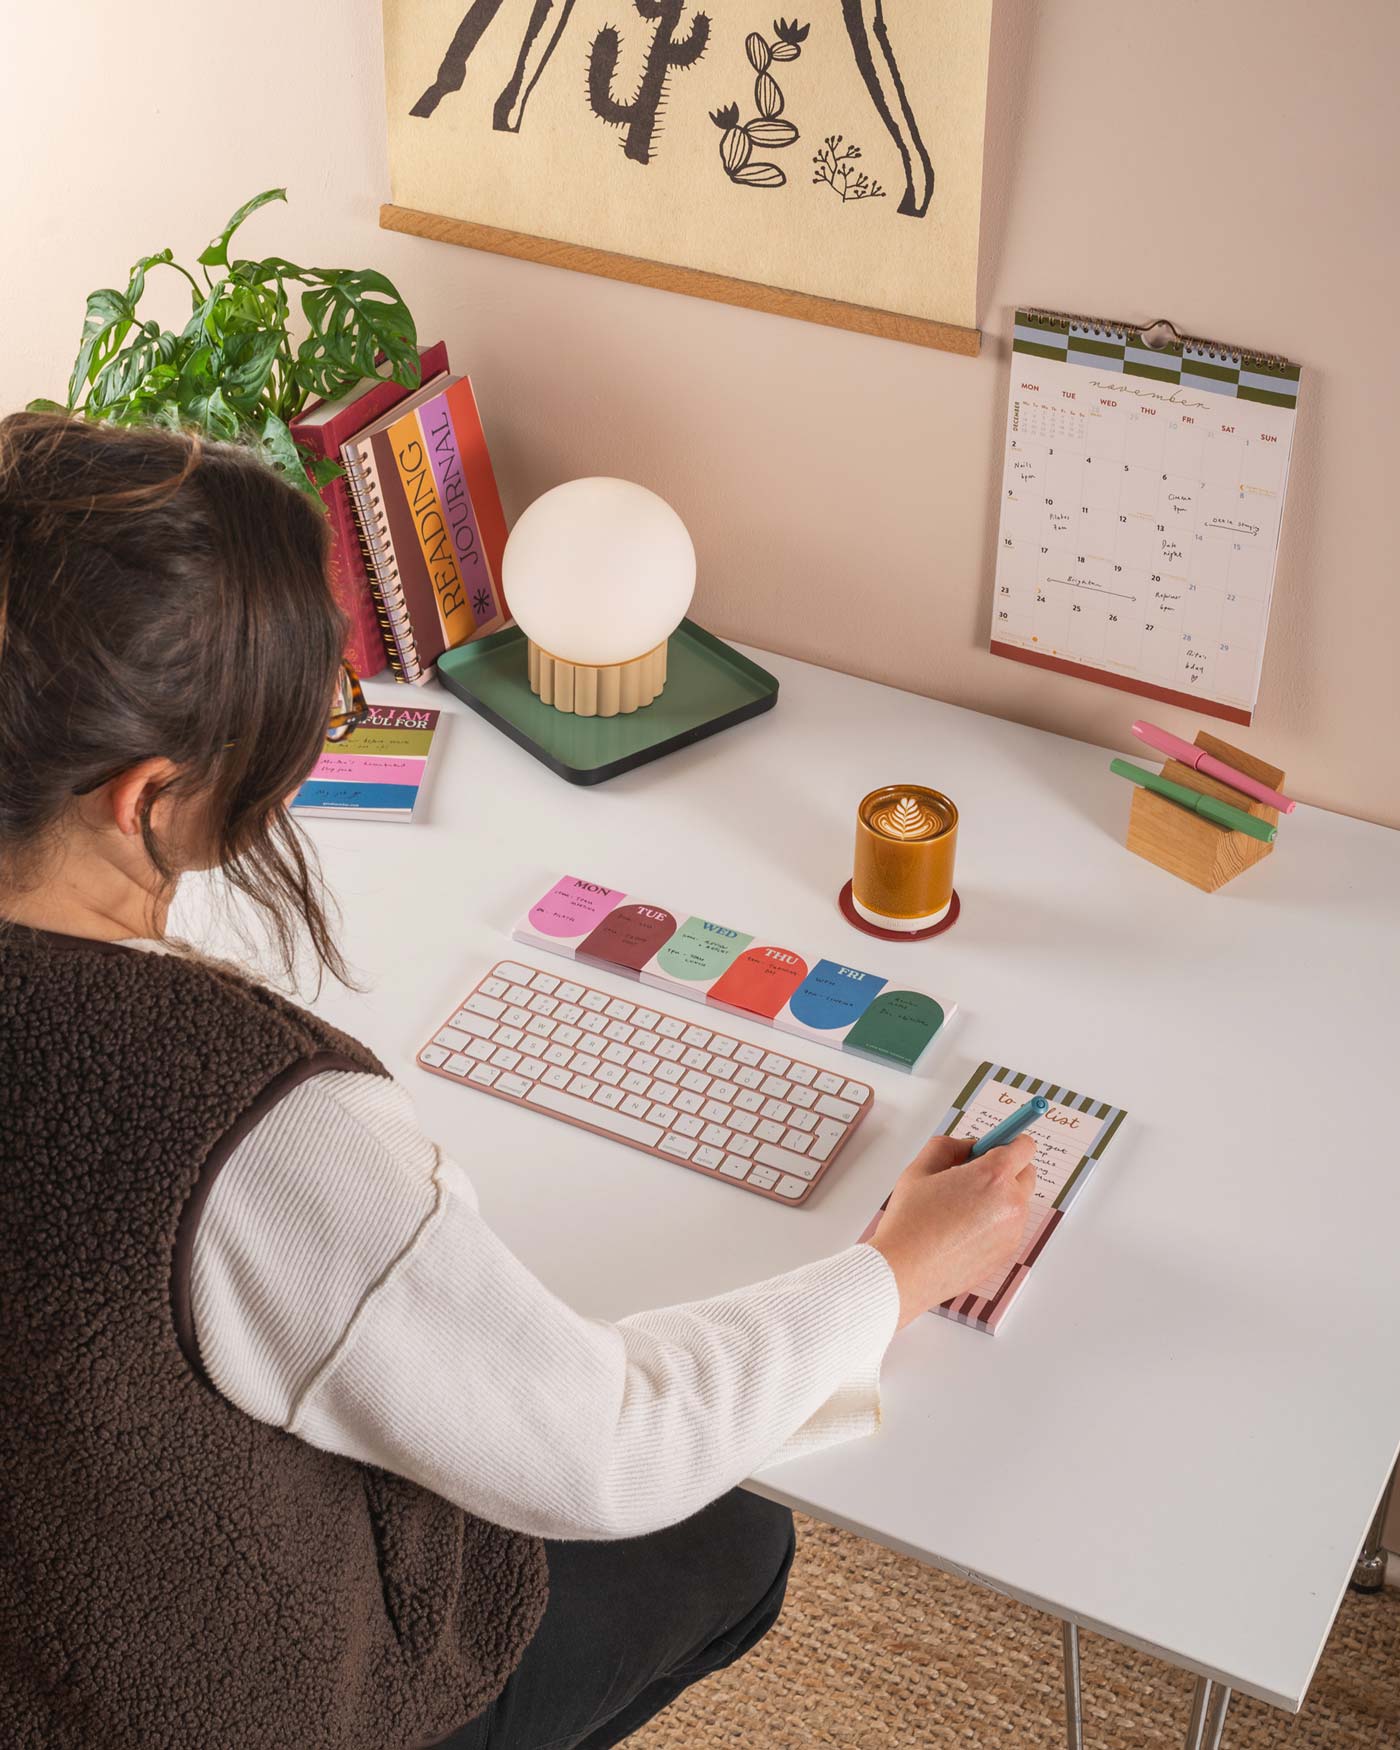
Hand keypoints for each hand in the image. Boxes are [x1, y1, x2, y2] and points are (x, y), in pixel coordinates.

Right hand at [866, 1132, 1037, 1328]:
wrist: (905, 1271)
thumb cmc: (910, 1222)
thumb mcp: (920, 1169)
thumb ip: (948, 1147)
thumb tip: (969, 1147)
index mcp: (993, 1176)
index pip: (1024, 1146)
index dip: (1008, 1142)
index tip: (995, 1146)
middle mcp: (1011, 1203)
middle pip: (1026, 1173)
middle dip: (1005, 1169)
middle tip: (971, 1177)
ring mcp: (1013, 1231)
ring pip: (1018, 1201)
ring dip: (1000, 1197)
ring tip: (961, 1209)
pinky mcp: (1008, 1253)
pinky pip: (1010, 1226)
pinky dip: (995, 1222)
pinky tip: (963, 1230)